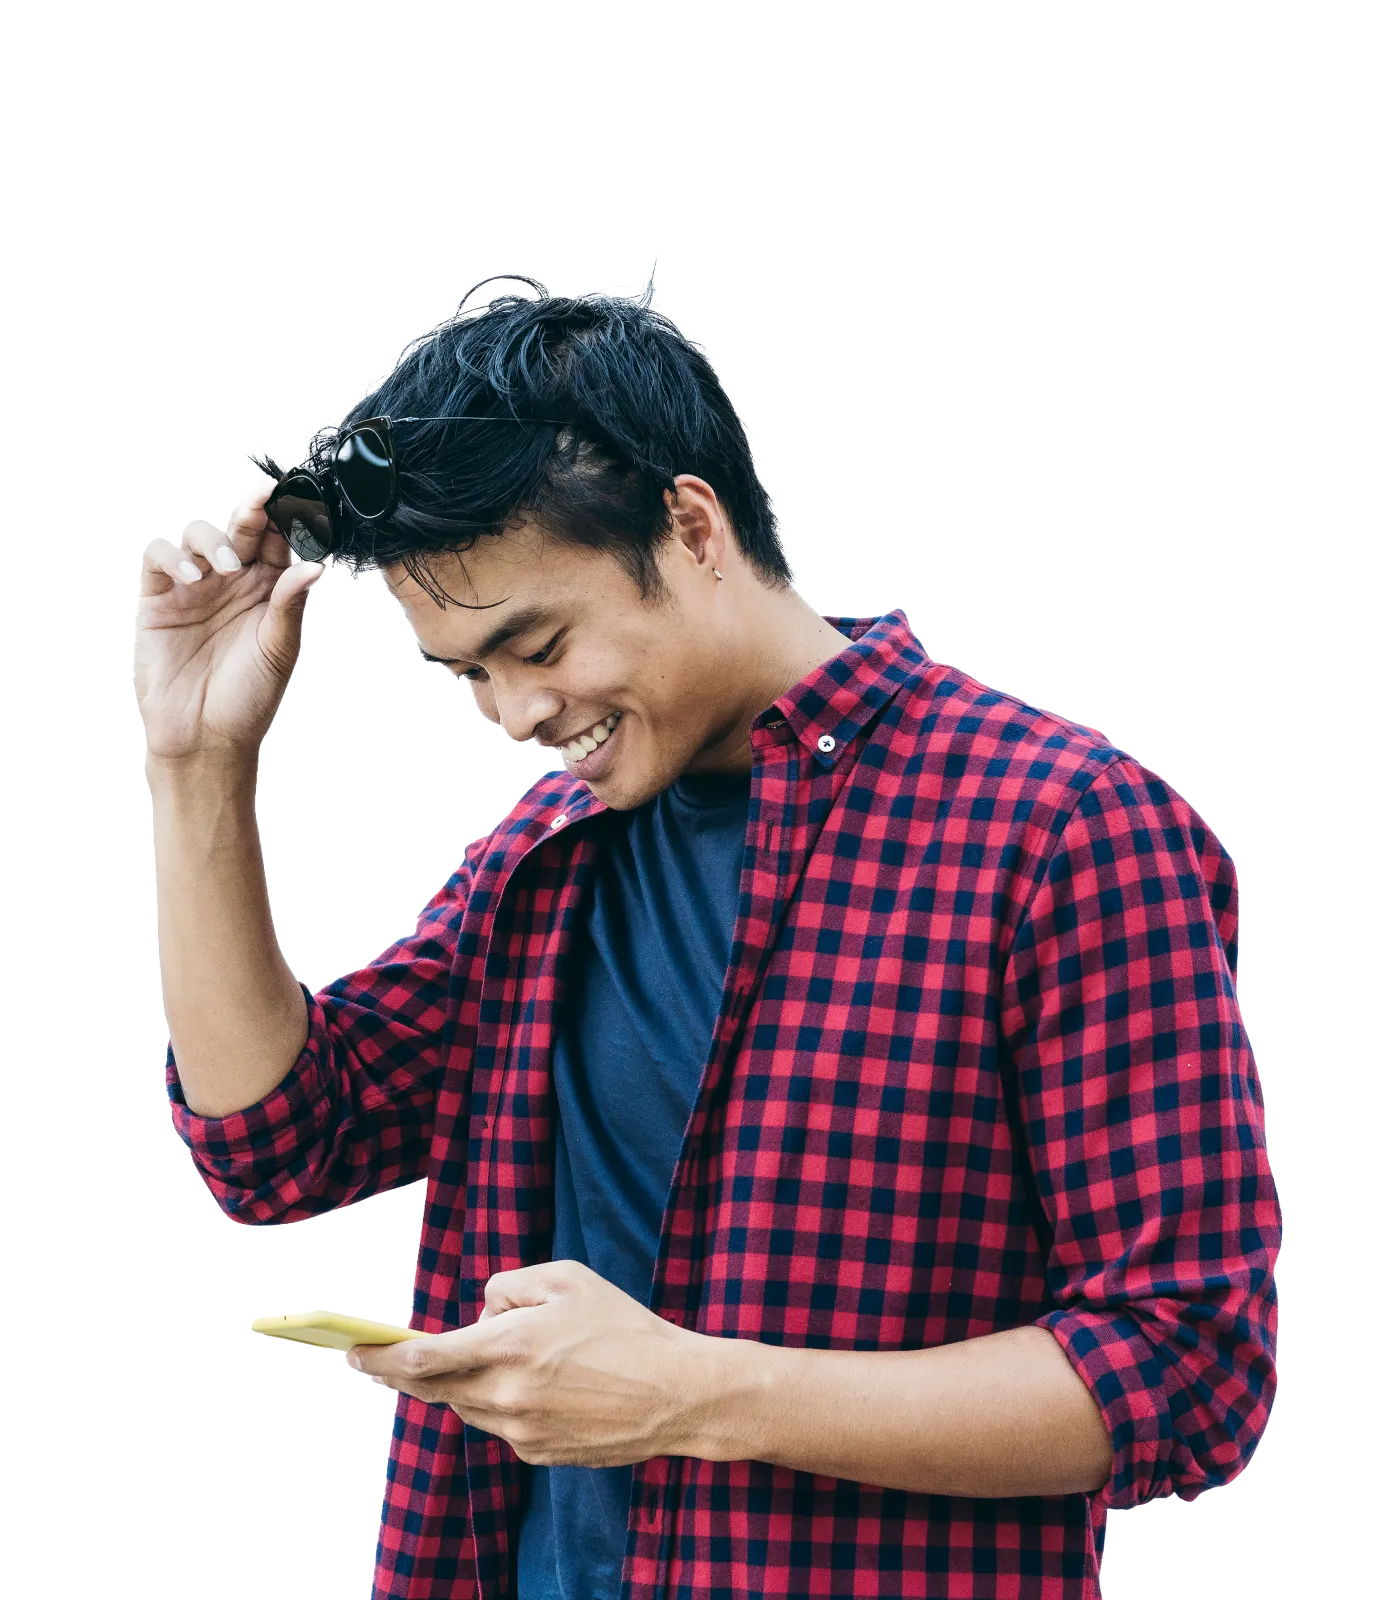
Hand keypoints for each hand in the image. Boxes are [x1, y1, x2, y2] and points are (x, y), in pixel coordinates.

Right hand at [131, 474, 324, 765]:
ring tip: (226, 568)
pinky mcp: (158, 598)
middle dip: (253, 508)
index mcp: (267, 590)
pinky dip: (172, 556)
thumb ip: (290, 604)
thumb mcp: (278, 648)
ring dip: (213, 538)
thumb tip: (315, 563)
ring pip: (197, 534)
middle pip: (240, 529)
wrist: (205, 736)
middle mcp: (231, 582)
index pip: (277, 543)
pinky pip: (157, 556)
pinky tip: (193, 577)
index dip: (287, 520)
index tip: (302, 498)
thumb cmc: (248, 696)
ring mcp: (194, 587)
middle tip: (266, 493)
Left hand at [348, 1261, 706, 1467]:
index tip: (354, 1348)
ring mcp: (519, 1431)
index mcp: (510, 1346)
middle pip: (432, 1388)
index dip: (380, 1355)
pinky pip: (499, 1424)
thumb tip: (481, 1311)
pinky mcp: (537, 1453)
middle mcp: (506, 1395)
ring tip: (486, 1358)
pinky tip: (538, 1385)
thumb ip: (510, 1285)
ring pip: (465, 1406)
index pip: (424, 1357)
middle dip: (399, 1372)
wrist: (674, 1394)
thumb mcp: (567, 1279)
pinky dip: (499, 1402)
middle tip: (375, 1358)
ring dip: (460, 1383)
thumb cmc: (623, 1327)